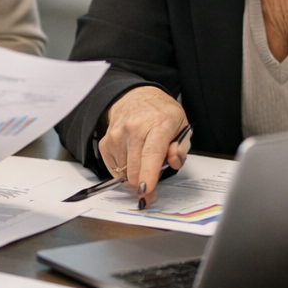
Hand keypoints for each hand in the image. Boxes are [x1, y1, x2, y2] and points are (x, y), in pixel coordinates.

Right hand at [99, 87, 189, 205]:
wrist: (135, 97)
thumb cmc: (160, 114)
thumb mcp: (181, 126)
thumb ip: (181, 148)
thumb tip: (173, 161)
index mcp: (158, 123)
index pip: (151, 152)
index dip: (149, 173)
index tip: (146, 189)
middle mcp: (134, 128)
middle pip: (135, 168)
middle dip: (144, 185)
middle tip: (151, 190)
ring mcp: (117, 135)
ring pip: (124, 172)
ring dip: (134, 176)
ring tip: (143, 165)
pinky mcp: (106, 142)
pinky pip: (114, 169)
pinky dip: (124, 172)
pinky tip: (132, 162)